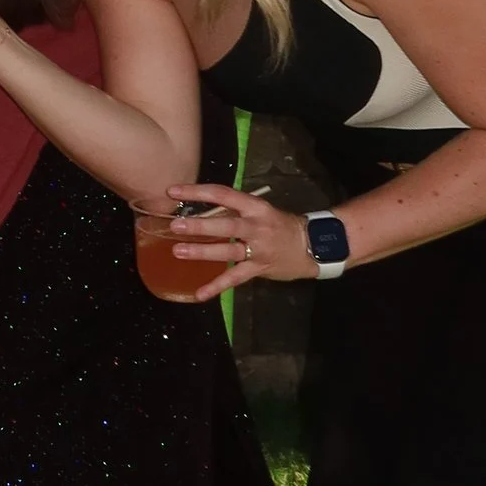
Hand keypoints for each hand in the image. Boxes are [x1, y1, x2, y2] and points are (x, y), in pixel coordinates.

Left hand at [145, 188, 314, 284]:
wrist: (311, 245)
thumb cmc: (278, 224)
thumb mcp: (258, 210)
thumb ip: (233, 210)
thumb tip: (198, 208)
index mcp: (254, 206)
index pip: (223, 194)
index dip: (197, 192)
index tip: (173, 191)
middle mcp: (256, 226)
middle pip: (226, 224)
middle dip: (200, 225)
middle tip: (175, 225)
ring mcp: (258, 249)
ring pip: (228, 250)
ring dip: (203, 252)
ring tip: (178, 251)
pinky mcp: (259, 268)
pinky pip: (235, 278)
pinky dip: (217, 286)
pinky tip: (199, 294)